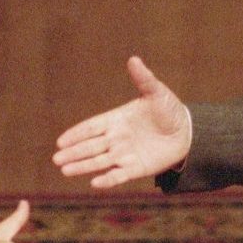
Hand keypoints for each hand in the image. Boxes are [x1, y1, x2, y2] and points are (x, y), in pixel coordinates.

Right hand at [54, 56, 192, 188]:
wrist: (187, 131)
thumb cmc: (169, 110)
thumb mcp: (156, 93)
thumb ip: (143, 79)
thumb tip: (133, 59)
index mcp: (116, 119)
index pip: (91, 127)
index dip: (76, 134)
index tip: (60, 141)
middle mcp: (117, 138)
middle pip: (90, 146)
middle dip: (74, 152)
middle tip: (56, 159)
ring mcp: (125, 154)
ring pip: (99, 161)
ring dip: (82, 166)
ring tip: (65, 170)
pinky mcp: (136, 168)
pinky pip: (119, 175)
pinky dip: (107, 180)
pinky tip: (94, 184)